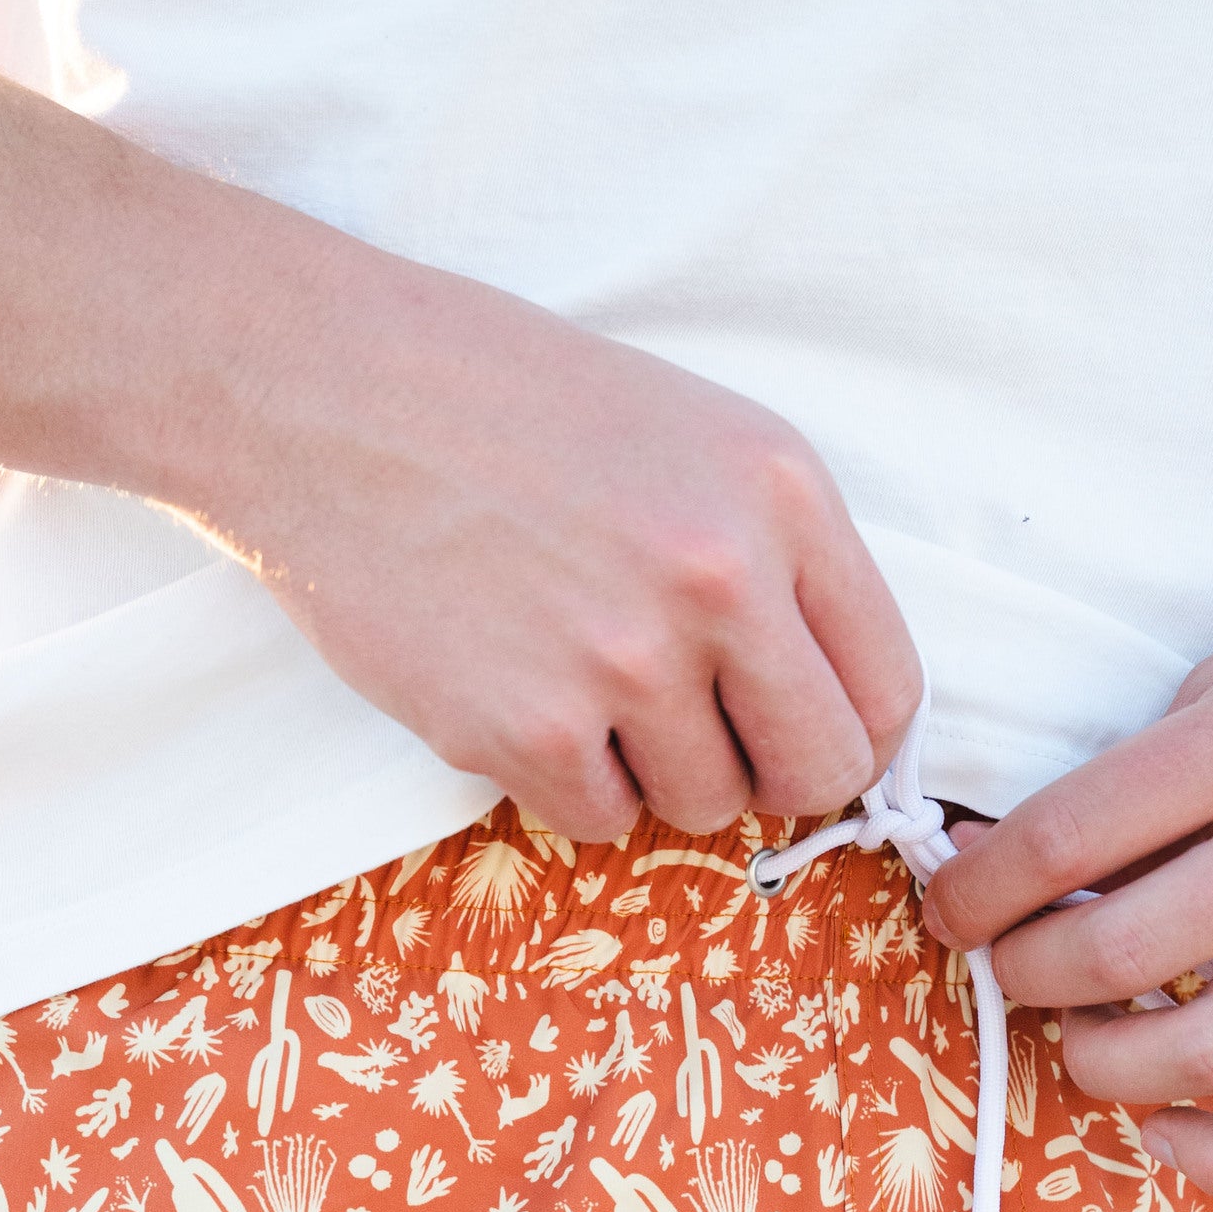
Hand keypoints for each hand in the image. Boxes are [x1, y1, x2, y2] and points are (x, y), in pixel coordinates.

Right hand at [191, 261, 921, 842]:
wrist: (325, 393)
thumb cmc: (498, 402)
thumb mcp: (681, 430)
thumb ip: (772, 553)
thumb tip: (827, 700)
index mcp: (778, 489)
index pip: (886, 684)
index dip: (850, 728)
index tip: (801, 731)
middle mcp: (720, 576)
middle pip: (817, 770)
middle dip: (768, 774)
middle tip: (704, 737)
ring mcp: (624, 659)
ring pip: (704, 804)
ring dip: (652, 768)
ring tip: (579, 679)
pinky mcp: (526, 726)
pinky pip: (599, 817)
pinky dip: (565, 780)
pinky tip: (516, 691)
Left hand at [919, 516, 1212, 1196]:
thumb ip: (1160, 757)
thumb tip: (1026, 855)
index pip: (1066, 837)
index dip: (975, 889)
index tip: (951, 905)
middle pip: (1115, 952)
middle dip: (1023, 974)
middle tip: (1005, 965)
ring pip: (1207, 1052)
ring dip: (1102, 1062)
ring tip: (1077, 1035)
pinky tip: (1171, 1132)